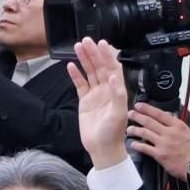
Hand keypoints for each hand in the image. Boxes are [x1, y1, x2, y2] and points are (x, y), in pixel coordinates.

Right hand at [66, 39, 131, 168]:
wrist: (102, 148)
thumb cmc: (113, 133)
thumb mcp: (118, 114)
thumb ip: (117, 95)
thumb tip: (112, 77)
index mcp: (116, 91)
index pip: (112, 68)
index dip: (107, 55)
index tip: (101, 44)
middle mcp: (106, 90)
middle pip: (99, 67)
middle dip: (93, 53)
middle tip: (86, 40)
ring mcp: (95, 95)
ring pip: (89, 73)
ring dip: (84, 60)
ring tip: (78, 47)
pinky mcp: (85, 102)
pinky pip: (80, 85)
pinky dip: (75, 75)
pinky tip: (70, 66)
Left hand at [126, 102, 189, 175]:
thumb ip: (181, 129)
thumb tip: (175, 125)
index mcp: (178, 126)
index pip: (159, 114)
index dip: (147, 108)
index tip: (139, 105)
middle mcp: (169, 132)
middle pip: (149, 121)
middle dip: (137, 116)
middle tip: (130, 114)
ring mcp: (163, 143)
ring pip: (145, 133)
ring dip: (135, 130)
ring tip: (129, 128)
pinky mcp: (159, 155)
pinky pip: (144, 148)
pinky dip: (136, 145)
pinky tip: (132, 143)